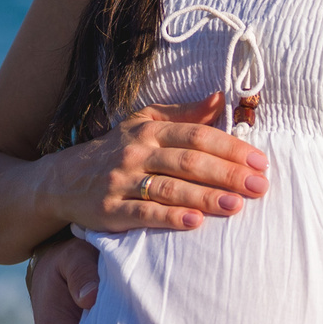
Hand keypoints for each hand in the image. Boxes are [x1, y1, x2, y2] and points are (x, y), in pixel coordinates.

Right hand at [58, 95, 268, 233]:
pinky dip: (170, 218)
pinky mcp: (109, 210)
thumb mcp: (144, 125)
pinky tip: (195, 224)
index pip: (196, 135)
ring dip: (205, 197)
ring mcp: (121, 181)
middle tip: (259, 186)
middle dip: (227, 173)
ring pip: (169, 188)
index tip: (260, 161)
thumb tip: (222, 99)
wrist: (62, 180)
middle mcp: (136, 152)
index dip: (230, 147)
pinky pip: (143, 214)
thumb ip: (184, 114)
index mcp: (149, 131)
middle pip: (188, 161)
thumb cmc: (115, 150)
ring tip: (237, 206)